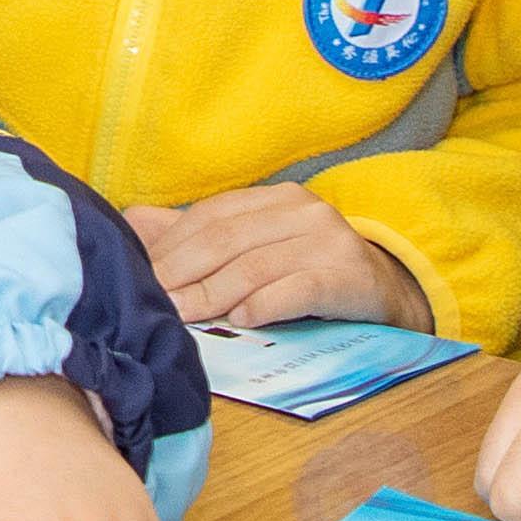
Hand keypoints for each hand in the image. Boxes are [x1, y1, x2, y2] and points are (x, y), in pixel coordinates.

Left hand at [121, 184, 424, 331]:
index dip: (173, 246)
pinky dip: (267, 305)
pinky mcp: (350, 276)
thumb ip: (199, 235)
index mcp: (276, 198)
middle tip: (157, 302)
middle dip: (185, 271)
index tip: (142, 276)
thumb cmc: (311, 271)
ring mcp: (330, 241)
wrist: (387, 294)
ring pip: (257, 266)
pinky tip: (242, 321)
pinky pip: (299, 288)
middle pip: (229, 239)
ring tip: (184, 317)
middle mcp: (304, 210)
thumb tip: (133, 220)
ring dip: (214, 295)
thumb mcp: (259, 247)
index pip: (212, 216)